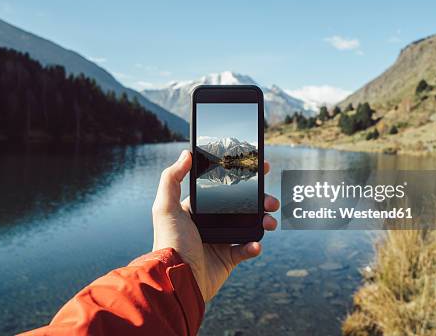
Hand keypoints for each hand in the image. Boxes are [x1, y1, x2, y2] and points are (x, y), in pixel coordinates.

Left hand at [152, 150, 278, 301]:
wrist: (177, 281)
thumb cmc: (169, 242)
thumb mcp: (165, 207)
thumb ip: (172, 178)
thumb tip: (186, 153)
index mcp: (197, 210)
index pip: (222, 189)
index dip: (240, 179)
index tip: (258, 169)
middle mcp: (210, 223)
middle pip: (241, 206)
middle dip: (259, 200)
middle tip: (270, 200)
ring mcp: (220, 241)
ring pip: (249, 225)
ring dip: (263, 221)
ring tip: (270, 221)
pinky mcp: (227, 259)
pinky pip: (246, 249)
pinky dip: (254, 246)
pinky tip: (255, 244)